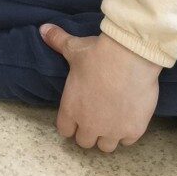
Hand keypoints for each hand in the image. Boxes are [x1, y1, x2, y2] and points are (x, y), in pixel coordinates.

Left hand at [39, 26, 161, 153]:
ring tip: (112, 120)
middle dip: (89, 131)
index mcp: (71, 109)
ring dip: (108, 136)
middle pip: (84, 141)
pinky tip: (129, 117)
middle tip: (96, 116)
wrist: (130, 58)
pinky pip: (127, 141)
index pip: (65, 130)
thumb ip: (57, 41)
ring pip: (106, 146)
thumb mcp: (73, 48)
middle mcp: (90, 125)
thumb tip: (43, 29)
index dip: (70, 123)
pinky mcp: (132, 130)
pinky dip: (128, 132)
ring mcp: (112, 130)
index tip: (78, 114)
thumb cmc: (97, 55)